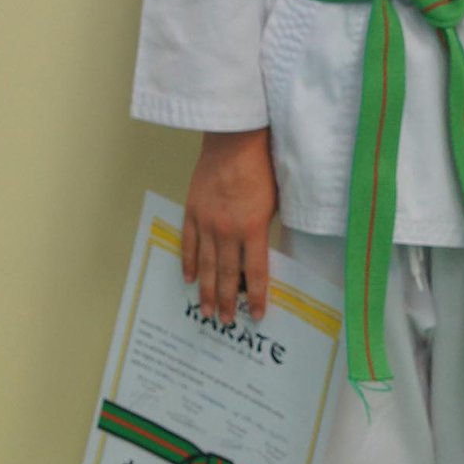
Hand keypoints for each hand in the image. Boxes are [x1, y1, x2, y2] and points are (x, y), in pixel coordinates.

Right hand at [182, 128, 277, 323]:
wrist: (234, 141)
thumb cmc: (261, 167)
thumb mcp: (275, 201)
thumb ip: (266, 228)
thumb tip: (262, 252)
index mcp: (253, 229)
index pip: (255, 272)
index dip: (256, 296)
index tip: (256, 315)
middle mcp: (227, 231)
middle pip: (226, 274)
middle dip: (227, 301)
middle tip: (226, 322)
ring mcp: (206, 222)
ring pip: (205, 264)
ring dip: (206, 290)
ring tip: (206, 311)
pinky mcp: (192, 211)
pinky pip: (188, 243)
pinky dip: (188, 262)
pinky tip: (188, 278)